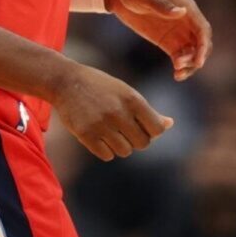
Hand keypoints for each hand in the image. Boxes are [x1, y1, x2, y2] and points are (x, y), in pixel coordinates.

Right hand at [47, 61, 172, 160]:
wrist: (66, 81)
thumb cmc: (101, 87)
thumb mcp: (126, 92)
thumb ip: (147, 111)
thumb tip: (169, 124)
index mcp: (132, 99)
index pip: (156, 129)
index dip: (152, 131)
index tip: (142, 126)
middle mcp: (118, 112)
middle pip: (142, 143)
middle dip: (136, 139)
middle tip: (125, 129)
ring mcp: (101, 124)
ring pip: (125, 151)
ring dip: (121, 145)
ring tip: (111, 132)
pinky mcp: (86, 135)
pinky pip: (107, 155)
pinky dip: (106, 150)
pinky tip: (99, 136)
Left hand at [105, 0, 211, 80]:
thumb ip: (161, 5)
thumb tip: (181, 12)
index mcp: (186, 7)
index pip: (202, 29)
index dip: (203, 45)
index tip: (198, 61)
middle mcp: (186, 20)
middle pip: (201, 42)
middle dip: (197, 57)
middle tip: (181, 67)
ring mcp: (177, 31)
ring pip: (193, 52)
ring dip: (189, 64)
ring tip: (178, 74)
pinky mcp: (167, 41)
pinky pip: (180, 56)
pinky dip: (181, 66)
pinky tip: (176, 75)